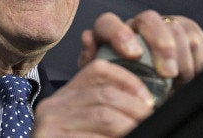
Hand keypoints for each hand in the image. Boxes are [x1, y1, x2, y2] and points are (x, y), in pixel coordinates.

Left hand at [32, 10, 202, 136]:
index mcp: (110, 35)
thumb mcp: (102, 80)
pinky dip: (196, 61)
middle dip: (161, 45)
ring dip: (180, 59)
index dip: (119, 34)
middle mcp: (136, 26)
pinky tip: (188, 77)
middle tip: (168, 73)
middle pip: (149, 19)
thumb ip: (91, 62)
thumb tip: (88, 40)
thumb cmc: (122, 88)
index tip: (133, 56)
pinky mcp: (188, 32)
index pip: (108, 23)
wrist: (149, 97)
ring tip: (176, 83)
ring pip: (176, 29)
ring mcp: (162, 26)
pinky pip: (196, 39)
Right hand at [33, 59, 154, 136]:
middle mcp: (53, 106)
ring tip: (144, 132)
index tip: (147, 99)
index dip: (128, 79)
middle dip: (136, 108)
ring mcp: (51, 125)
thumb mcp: (81, 125)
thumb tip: (144, 105)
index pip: (97, 70)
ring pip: (105, 116)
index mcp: (63, 97)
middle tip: (151, 120)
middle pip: (105, 93)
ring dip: (130, 125)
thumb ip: (102, 112)